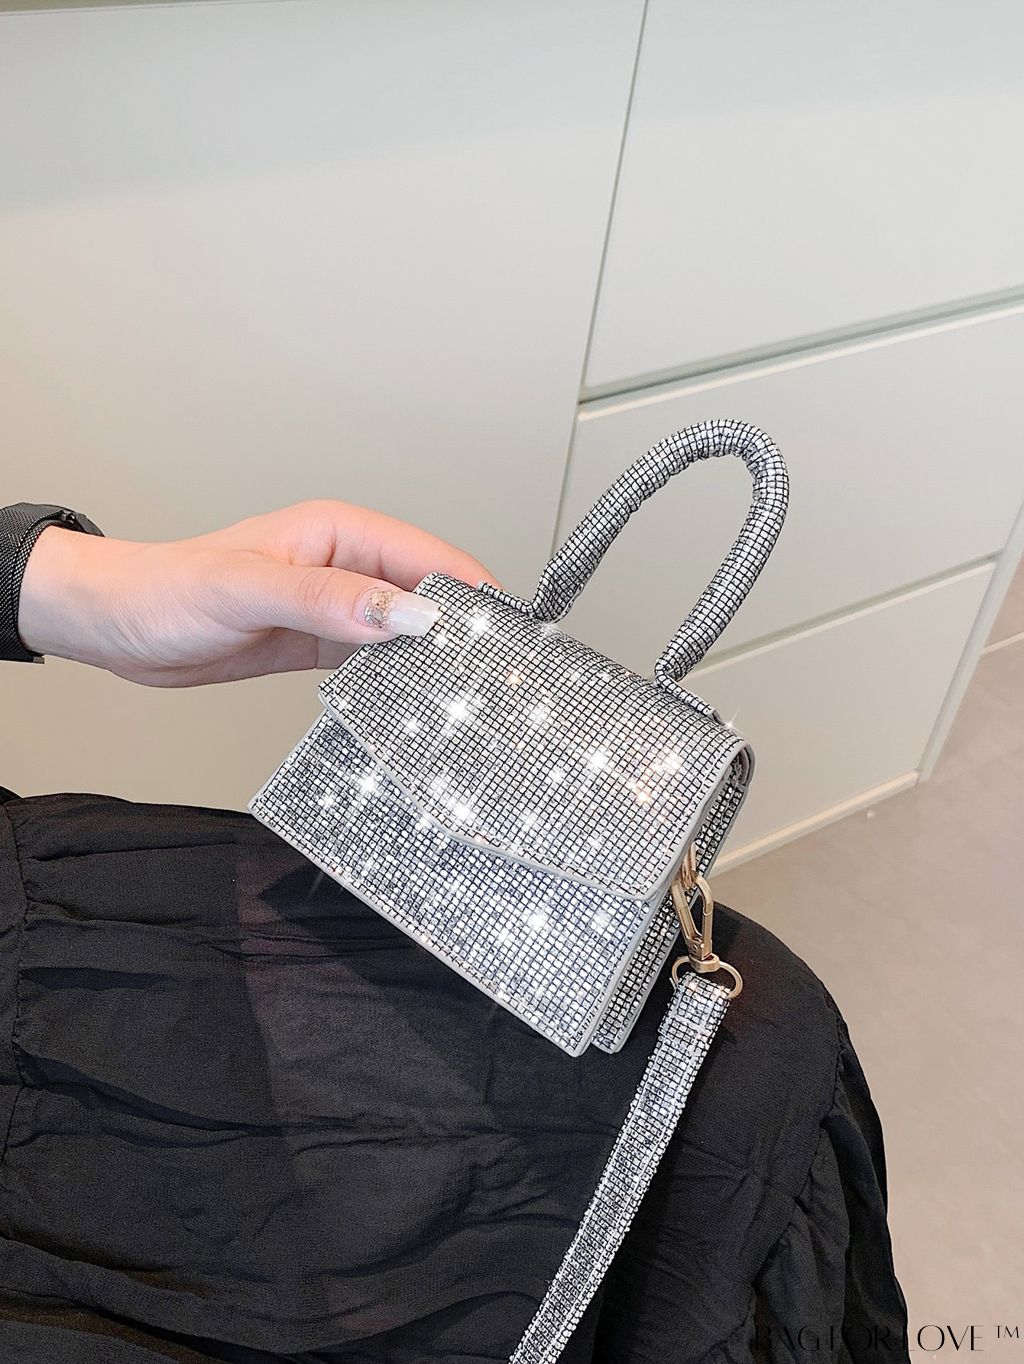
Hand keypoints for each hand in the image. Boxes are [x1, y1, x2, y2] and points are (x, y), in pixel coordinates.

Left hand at [18, 501, 500, 686]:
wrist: (115, 626)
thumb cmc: (167, 590)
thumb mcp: (248, 590)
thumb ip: (330, 600)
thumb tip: (406, 615)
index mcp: (340, 531)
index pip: (429, 557)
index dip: (471, 592)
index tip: (502, 635)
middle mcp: (346, 565)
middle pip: (428, 596)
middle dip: (462, 630)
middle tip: (493, 678)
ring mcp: (337, 607)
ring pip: (406, 632)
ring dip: (433, 660)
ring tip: (466, 697)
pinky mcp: (321, 644)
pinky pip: (375, 662)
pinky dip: (397, 681)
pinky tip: (413, 705)